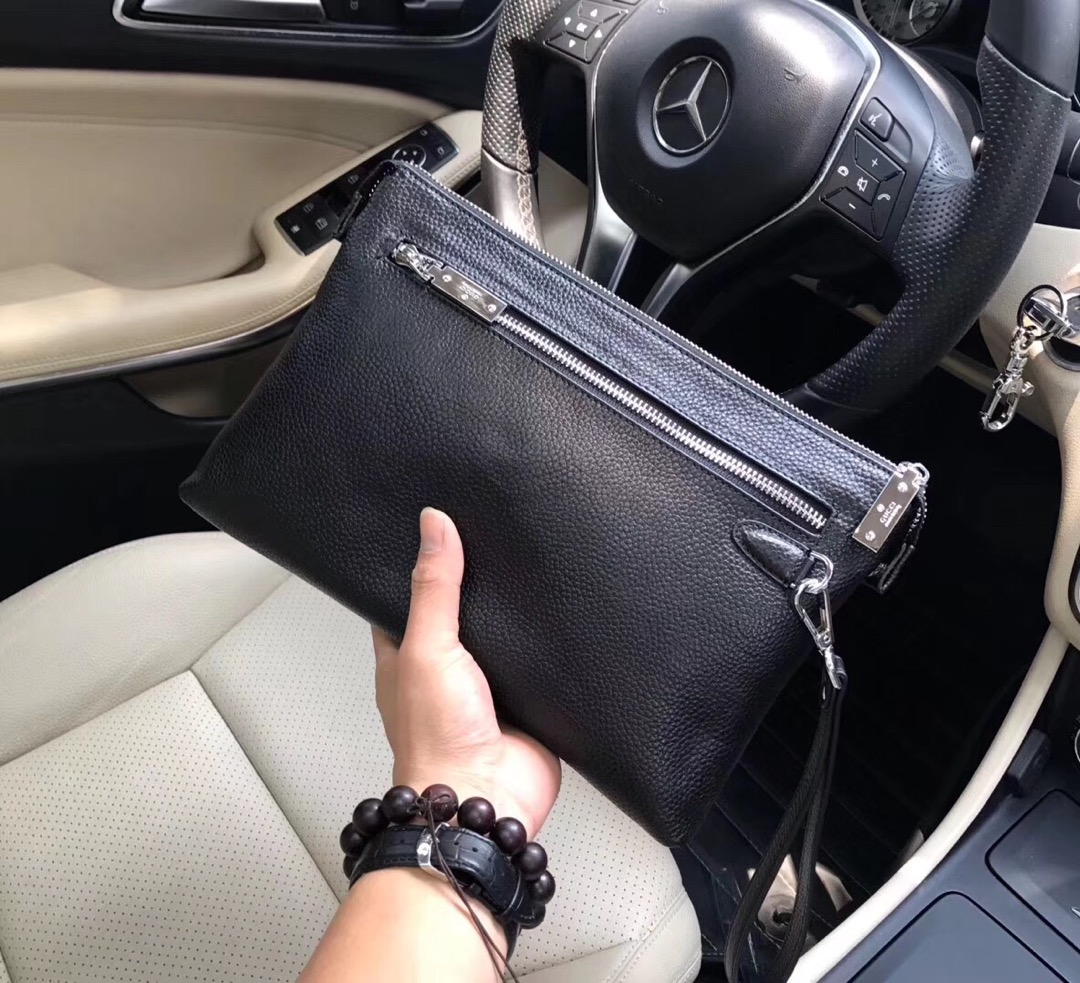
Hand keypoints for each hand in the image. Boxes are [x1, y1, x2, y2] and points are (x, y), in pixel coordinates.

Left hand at [373, 508, 560, 838]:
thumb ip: (433, 587)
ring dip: (516, 616)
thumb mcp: (426, 647)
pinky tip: (564, 615)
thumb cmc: (437, 736)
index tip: (441, 524)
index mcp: (408, 653)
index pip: (408, 596)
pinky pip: (539, 664)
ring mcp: (488, 685)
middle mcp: (447, 667)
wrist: (485, 798)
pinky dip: (549, 645)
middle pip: (462, 612)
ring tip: (536, 562)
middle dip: (478, 583)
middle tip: (499, 534)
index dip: (422, 562)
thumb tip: (434, 523)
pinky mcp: (528, 700)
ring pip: (503, 636)